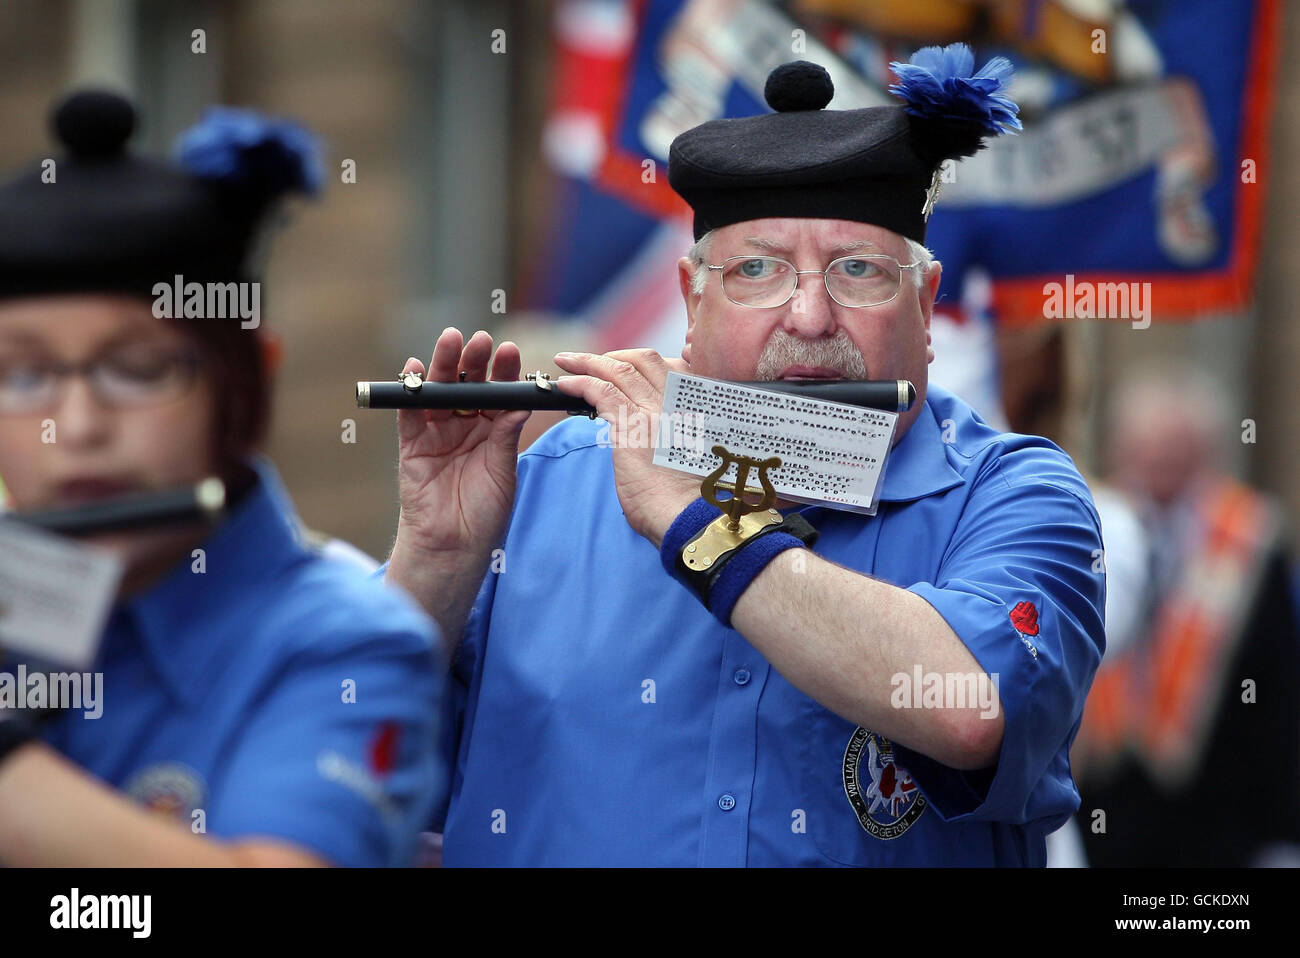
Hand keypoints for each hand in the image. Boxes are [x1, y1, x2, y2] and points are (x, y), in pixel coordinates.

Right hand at [394, 328, 528, 559]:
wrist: (454, 547)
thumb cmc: (485, 512)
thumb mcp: (503, 470)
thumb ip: (506, 435)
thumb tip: (520, 401)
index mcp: (493, 430)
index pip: (498, 393)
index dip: (503, 372)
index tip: (509, 350)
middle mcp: (465, 427)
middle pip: (468, 386)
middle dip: (473, 361)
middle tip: (479, 340)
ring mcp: (437, 433)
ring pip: (439, 392)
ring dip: (443, 366)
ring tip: (450, 341)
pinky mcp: (411, 445)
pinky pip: (409, 413)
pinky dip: (410, 391)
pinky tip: (414, 368)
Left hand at [552, 348, 700, 547]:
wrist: (695, 517)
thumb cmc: (694, 502)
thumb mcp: (694, 463)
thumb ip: (676, 446)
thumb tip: (653, 454)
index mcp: (698, 410)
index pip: (672, 369)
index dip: (645, 364)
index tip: (627, 368)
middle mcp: (678, 403)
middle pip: (645, 361)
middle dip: (614, 356)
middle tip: (593, 360)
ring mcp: (656, 411)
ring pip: (618, 371)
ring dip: (588, 362)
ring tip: (567, 361)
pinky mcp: (632, 426)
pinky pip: (600, 391)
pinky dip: (579, 383)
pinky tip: (565, 384)